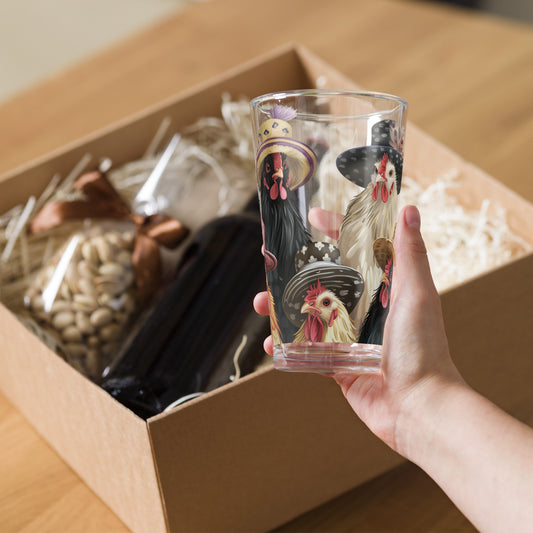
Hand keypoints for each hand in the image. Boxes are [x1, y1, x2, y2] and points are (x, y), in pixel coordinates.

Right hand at [254, 205, 463, 453]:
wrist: (418, 408)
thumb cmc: (423, 348)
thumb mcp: (417, 294)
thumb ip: (410, 255)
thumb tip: (408, 210)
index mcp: (386, 290)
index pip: (356, 253)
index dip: (335, 234)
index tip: (312, 218)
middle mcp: (366, 311)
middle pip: (325, 282)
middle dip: (297, 273)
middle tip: (271, 265)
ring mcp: (349, 338)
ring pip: (310, 315)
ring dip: (283, 308)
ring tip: (261, 304)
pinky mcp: (339, 365)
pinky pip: (307, 351)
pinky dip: (287, 347)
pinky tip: (271, 345)